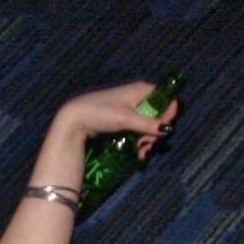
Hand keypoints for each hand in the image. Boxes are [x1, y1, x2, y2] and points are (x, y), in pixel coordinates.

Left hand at [56, 82, 179, 161]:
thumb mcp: (126, 119)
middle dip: (155, 133)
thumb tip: (168, 130)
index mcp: (142, 90)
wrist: (75, 120)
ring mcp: (131, 111)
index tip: (162, 129)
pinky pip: (138, 132)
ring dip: (147, 141)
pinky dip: (139, 142)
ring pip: (149, 127)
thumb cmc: (100, 113)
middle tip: (146, 145)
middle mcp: (138, 98)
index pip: (166, 99)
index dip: (168, 114)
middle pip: (159, 116)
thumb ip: (148, 124)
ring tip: (140, 152)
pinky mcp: (123, 123)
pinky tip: (137, 153)